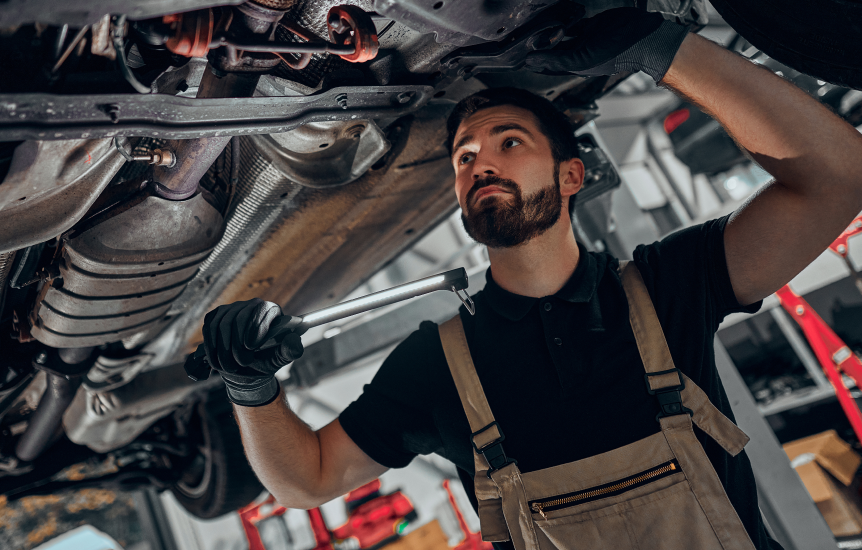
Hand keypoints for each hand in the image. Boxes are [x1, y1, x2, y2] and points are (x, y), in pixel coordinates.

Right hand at [202, 298, 303, 406]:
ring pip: (222, 324)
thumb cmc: (267, 360)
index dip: (255, 327)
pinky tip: (218, 361)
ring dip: (224, 349)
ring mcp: (233, 308)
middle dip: (238, 344)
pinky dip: (212, 347)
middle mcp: (252, 305)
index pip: (262, 310)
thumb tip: (294, 339)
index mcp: (272, 311)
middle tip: (243, 362)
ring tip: (231, 367)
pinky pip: (210, 328)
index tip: (251, 347)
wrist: (247, 368)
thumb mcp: (281, 358)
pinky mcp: (217, 316)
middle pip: (239, 317)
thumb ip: (291, 350)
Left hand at [524, 8, 688, 82]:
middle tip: (523, 40)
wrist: (642, 36)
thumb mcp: (582, 59)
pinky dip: (565, 21)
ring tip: (536, 28)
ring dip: (550, 33)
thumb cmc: (617, 53)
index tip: (517, 57)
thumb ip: (556, 59)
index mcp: (574, 66)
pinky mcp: (592, 26)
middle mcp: (577, 54)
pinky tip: (557, 17)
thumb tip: (531, 60)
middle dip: (539, 46)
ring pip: (561, 37)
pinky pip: (573, 24)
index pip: (547, 66)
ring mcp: (584, 39)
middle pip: (552, 51)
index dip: (533, 61)